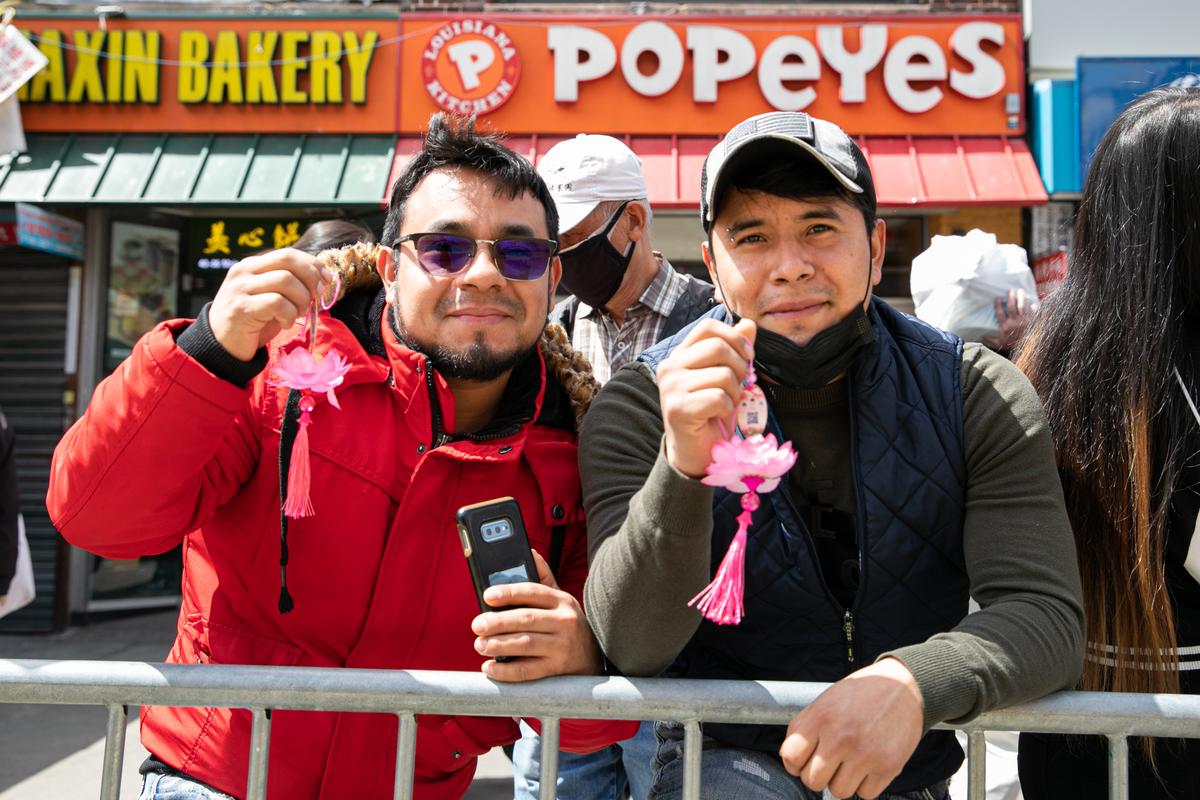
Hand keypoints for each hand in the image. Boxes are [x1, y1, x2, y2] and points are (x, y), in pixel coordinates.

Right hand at [208, 248, 331, 360]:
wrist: (223, 346)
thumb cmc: (253, 322)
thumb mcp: (272, 297)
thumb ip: (290, 285)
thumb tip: (324, 277)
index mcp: (252, 265)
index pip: (288, 254)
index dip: (312, 265)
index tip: (326, 281)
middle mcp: (244, 271)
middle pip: (288, 260)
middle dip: (310, 278)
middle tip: (314, 298)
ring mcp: (240, 288)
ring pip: (286, 280)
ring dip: (301, 299)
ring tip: (296, 314)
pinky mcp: (241, 308)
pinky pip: (277, 303)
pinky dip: (289, 314)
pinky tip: (284, 323)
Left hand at [471, 550, 601, 681]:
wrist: (592, 656)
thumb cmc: (566, 622)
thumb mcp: (560, 598)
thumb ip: (543, 577)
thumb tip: (530, 552)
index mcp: (561, 600)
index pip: (533, 591)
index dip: (509, 592)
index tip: (488, 595)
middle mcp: (564, 621)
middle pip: (526, 619)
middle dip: (498, 622)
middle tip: (477, 625)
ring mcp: (562, 646)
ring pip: (526, 644)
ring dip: (499, 645)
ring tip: (480, 645)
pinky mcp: (556, 668)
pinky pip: (528, 670)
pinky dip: (507, 670)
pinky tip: (490, 667)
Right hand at [656, 317, 756, 478]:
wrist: (695, 452)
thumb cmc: (711, 413)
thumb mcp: (727, 377)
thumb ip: (735, 350)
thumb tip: (749, 324)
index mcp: (680, 355)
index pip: (708, 327)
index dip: (734, 337)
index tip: (748, 355)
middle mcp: (670, 367)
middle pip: (718, 347)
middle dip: (740, 367)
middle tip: (739, 386)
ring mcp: (671, 387)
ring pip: (723, 374)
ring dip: (734, 393)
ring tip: (725, 404)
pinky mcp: (678, 408)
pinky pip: (719, 398)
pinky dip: (727, 408)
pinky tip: (717, 416)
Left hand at [779, 657, 923, 798]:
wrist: (903, 686)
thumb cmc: (862, 694)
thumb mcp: (825, 700)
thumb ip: (805, 728)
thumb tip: (791, 760)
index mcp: (821, 717)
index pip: (791, 758)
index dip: (794, 764)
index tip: (803, 761)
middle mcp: (841, 736)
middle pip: (812, 781)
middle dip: (818, 775)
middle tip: (828, 763)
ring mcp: (865, 754)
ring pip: (839, 792)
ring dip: (842, 781)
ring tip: (850, 762)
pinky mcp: (888, 766)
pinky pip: (866, 794)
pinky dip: (866, 785)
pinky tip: (868, 765)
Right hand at [986, 288, 1037, 351]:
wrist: (1027, 348)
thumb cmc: (1013, 346)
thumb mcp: (999, 344)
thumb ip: (990, 339)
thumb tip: (981, 335)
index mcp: (1005, 326)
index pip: (1000, 313)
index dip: (998, 305)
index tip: (997, 297)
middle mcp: (1014, 322)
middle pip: (1012, 307)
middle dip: (1011, 297)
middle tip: (1010, 290)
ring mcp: (1024, 321)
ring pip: (1022, 306)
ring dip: (1021, 298)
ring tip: (1021, 291)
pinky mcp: (1032, 321)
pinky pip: (1033, 312)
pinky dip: (1033, 307)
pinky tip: (1032, 302)